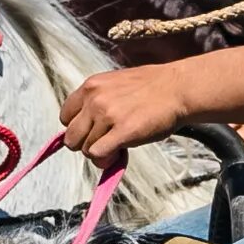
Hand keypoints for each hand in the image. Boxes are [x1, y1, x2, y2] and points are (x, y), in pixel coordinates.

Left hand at [59, 65, 192, 160]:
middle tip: (105, 142)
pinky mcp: (122, 132)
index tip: (93, 131)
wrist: (177, 89)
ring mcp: (107, 115)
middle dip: (85, 144)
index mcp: (91, 86)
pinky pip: (97, 154)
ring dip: (100, 152)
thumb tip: (88, 130)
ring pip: (85, 148)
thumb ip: (97, 103)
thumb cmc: (151, 88)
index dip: (78, 128)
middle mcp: (94, 99)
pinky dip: (106, 159)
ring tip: (117, 145)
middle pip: (71, 137)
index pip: (65, 116)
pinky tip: (119, 153)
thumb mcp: (115, 85)